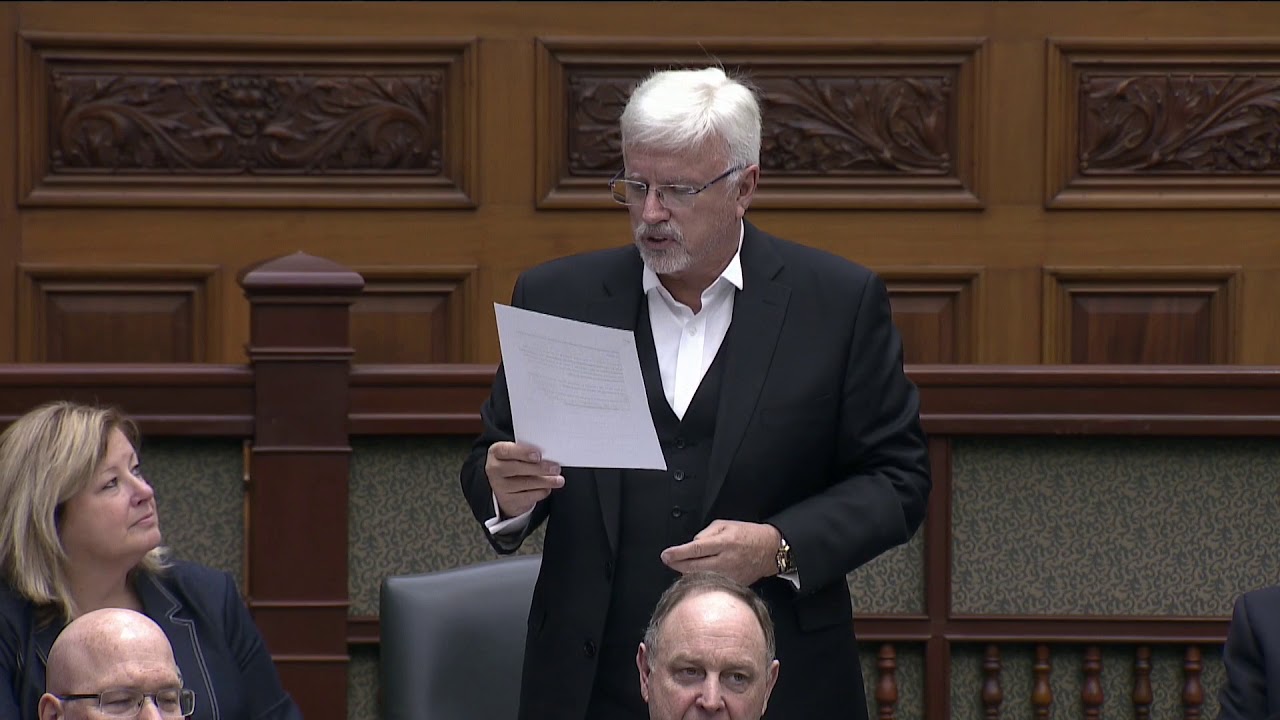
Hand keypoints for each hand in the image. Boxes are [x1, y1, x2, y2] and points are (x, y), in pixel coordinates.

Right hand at [485, 441, 563, 518]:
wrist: (505, 488)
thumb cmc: (515, 465)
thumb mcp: (517, 454)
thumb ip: (528, 452)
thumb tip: (549, 455)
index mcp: (496, 452)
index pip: (506, 450)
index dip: (522, 452)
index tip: (538, 455)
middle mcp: (494, 469)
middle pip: (516, 468)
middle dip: (539, 468)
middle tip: (555, 468)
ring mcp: (500, 486)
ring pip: (524, 483)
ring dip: (545, 481)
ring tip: (558, 480)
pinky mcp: (508, 501)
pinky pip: (528, 496)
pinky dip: (541, 492)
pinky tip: (548, 488)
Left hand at [660, 520, 780, 586]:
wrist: (769, 550)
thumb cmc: (748, 535)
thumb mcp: (726, 525)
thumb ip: (706, 533)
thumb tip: (691, 544)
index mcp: (724, 542)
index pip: (696, 549)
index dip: (678, 553)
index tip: (666, 555)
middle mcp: (726, 560)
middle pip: (694, 567)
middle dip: (677, 564)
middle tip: (668, 560)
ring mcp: (730, 575)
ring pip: (701, 578)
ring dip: (687, 573)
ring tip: (680, 566)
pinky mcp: (734, 585)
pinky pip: (712, 585)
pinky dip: (701, 580)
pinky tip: (696, 575)